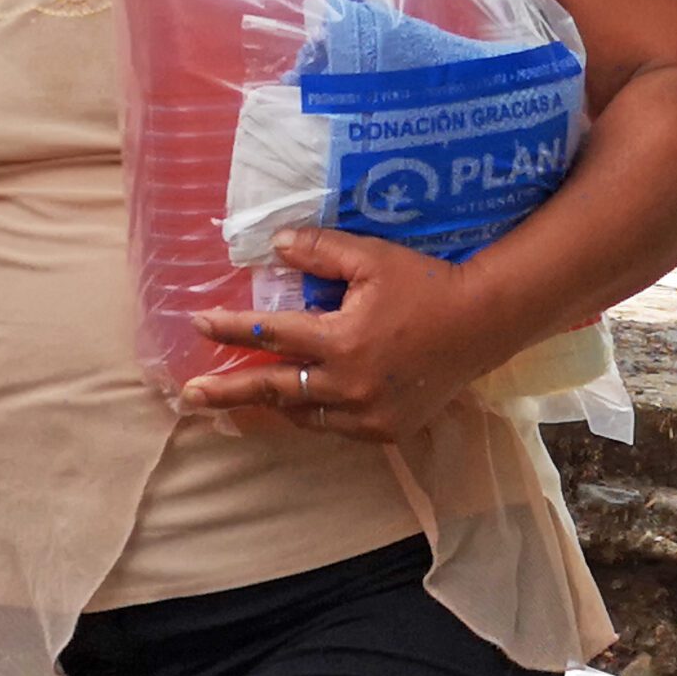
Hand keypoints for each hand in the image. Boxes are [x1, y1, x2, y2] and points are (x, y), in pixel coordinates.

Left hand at [185, 227, 507, 440]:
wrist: (484, 322)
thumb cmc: (427, 284)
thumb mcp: (373, 259)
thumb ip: (322, 253)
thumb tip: (276, 245)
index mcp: (340, 340)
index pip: (270, 334)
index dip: (231, 329)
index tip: (199, 325)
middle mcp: (348, 384)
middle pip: (273, 389)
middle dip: (228, 391)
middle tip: (191, 394)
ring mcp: (367, 414)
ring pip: (303, 414)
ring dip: (273, 404)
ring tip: (243, 400)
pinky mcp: (385, 430)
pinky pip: (335, 427)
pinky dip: (315, 413)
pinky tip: (301, 404)